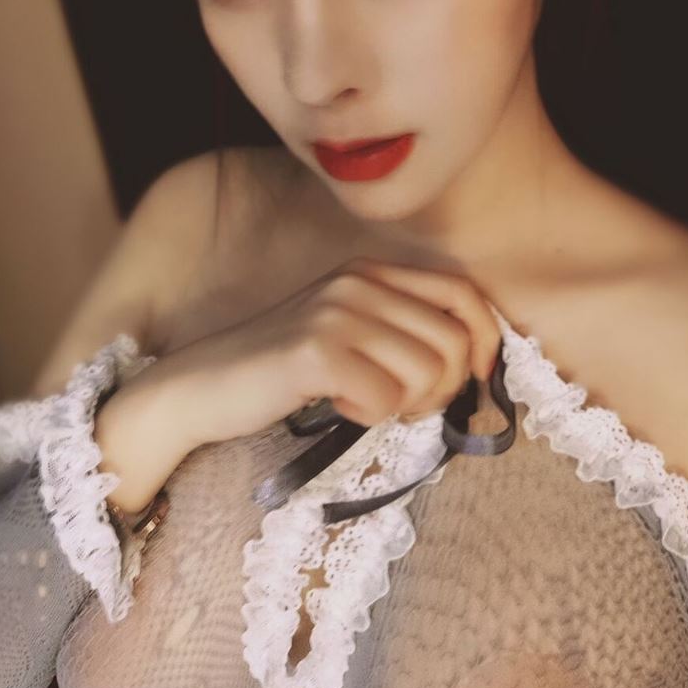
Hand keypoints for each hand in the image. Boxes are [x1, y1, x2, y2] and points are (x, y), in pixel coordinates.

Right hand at [152, 257, 502, 451]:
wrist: (201, 388)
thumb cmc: (283, 371)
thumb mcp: (349, 331)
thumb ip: (402, 330)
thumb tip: (476, 358)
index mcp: (370, 271)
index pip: (462, 293)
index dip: (486, 338)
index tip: (478, 376)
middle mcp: (358, 282)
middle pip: (454, 342)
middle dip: (443, 388)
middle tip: (403, 405)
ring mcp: (337, 313)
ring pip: (428, 373)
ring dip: (405, 405)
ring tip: (366, 402)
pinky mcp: (317, 352)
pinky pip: (386, 399)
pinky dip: (369, 416)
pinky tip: (338, 407)